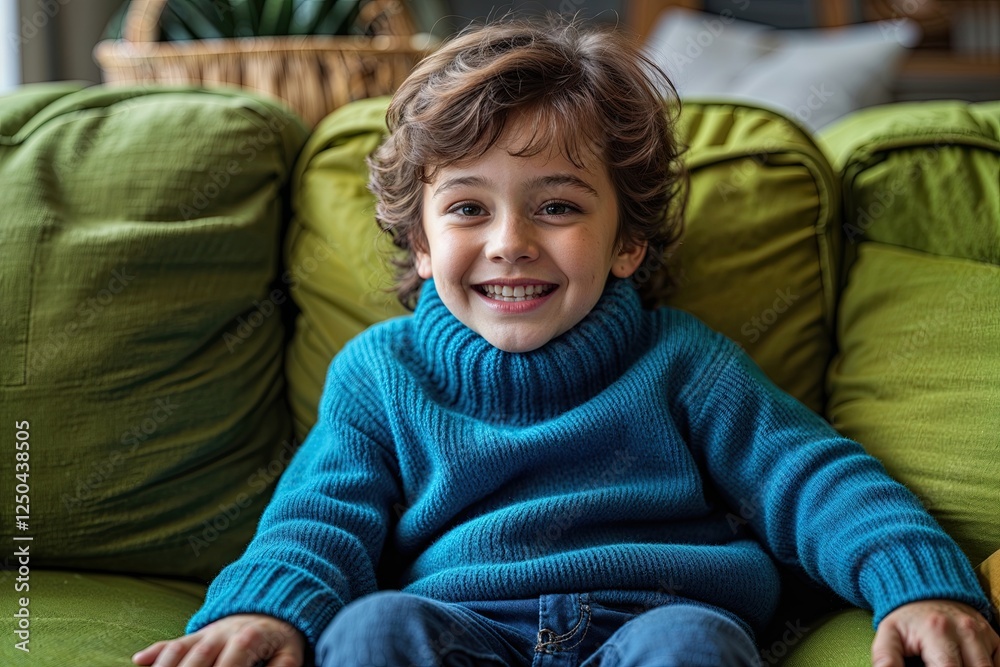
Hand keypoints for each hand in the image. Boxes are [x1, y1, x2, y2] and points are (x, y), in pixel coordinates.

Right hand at [132, 613, 304, 666]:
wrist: (271, 603)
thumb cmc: (280, 637)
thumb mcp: (290, 651)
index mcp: (247, 640)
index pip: (230, 666)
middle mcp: (222, 635)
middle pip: (198, 658)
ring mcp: (206, 634)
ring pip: (181, 649)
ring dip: (167, 665)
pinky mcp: (196, 635)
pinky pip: (174, 641)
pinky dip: (156, 651)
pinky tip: (139, 661)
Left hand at [872, 600, 999, 666]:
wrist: (925, 588)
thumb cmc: (906, 618)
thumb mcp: (889, 634)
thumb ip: (886, 657)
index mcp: (937, 631)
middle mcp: (965, 631)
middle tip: (937, 665)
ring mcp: (981, 633)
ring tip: (952, 664)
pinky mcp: (993, 636)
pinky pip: (998, 662)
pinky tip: (966, 664)